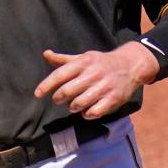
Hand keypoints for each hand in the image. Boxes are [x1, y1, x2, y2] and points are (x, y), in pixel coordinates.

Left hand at [33, 41, 159, 119]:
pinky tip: (86, 110)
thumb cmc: (100, 63)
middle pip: (66, 92)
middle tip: (59, 99)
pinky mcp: (113, 99)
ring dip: (71, 107)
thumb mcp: (83, 58)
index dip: (46, 85)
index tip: (37, 94)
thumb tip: (45, 54)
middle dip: (58, 98)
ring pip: (78, 104)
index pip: (59, 75)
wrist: (130, 65)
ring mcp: (104, 87)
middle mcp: (93, 74)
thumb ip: (63, 60)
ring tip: (73, 104)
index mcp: (83, 62)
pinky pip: (93, 112)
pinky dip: (86, 114)